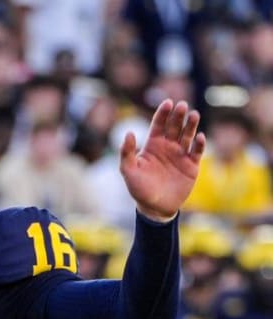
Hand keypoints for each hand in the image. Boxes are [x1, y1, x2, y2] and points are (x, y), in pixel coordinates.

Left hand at [120, 99, 205, 221]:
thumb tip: (128, 132)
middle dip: (178, 116)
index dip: (163, 113)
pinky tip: (200, 137)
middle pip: (175, 126)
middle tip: (182, 106)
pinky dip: (199, 144)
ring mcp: (180, 155)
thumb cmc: (139, 189)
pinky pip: (197, 152)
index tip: (168, 102)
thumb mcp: (128, 171)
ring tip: (194, 114)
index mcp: (153, 145)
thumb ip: (127, 152)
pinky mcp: (192, 166)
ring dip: (191, 125)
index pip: (159, 124)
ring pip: (188, 135)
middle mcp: (168, 147)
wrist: (155, 208)